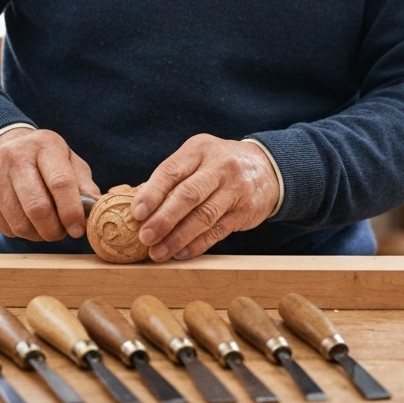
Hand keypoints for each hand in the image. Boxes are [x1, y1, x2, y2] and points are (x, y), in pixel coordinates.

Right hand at [0, 128, 99, 241]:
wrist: (3, 146)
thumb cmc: (44, 159)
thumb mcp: (68, 161)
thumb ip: (84, 185)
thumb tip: (96, 210)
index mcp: (44, 144)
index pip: (60, 183)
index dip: (72, 211)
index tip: (78, 229)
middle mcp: (15, 156)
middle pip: (38, 207)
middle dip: (55, 230)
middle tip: (62, 233)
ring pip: (20, 223)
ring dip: (38, 235)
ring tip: (47, 229)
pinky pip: (5, 227)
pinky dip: (21, 233)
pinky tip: (28, 222)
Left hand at [130, 134, 278, 261]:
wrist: (266, 168)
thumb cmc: (218, 165)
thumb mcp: (197, 158)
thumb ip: (171, 178)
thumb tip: (137, 203)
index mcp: (199, 149)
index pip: (171, 171)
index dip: (152, 193)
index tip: (137, 213)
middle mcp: (219, 166)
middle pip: (188, 195)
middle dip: (163, 218)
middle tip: (145, 237)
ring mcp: (235, 188)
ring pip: (203, 216)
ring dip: (178, 237)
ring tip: (158, 251)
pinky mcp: (245, 210)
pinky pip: (218, 231)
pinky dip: (197, 245)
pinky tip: (181, 253)